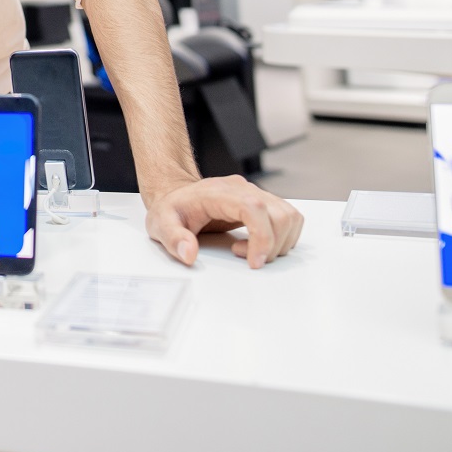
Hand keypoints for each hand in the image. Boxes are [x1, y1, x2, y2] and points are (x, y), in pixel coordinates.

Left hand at [144, 175, 303, 268]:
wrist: (178, 195)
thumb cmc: (172, 209)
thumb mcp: (161, 224)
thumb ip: (174, 239)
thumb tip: (189, 254)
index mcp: (219, 192)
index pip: (254, 207)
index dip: (262, 237)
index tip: (254, 262)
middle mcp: (242, 189)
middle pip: (279, 214)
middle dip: (271, 246)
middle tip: (247, 258)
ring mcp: (255, 194)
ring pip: (289, 216)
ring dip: (279, 243)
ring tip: (250, 251)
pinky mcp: (263, 203)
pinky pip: (289, 218)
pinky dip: (282, 237)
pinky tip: (257, 244)